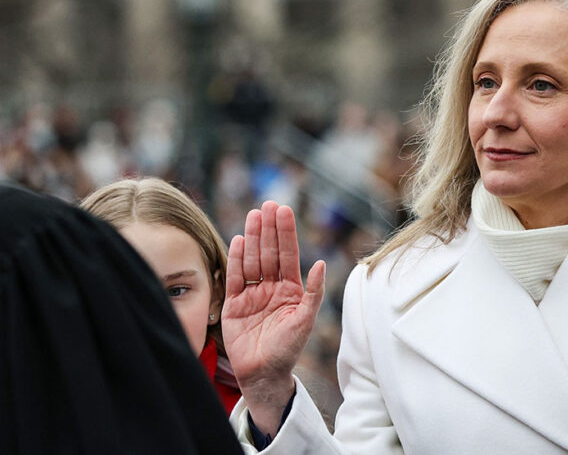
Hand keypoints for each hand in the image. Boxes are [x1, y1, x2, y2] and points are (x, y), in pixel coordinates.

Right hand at [222, 201, 325, 433]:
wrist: (264, 373)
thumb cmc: (288, 349)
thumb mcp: (306, 320)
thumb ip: (314, 292)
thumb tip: (323, 264)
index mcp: (290, 289)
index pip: (288, 255)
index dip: (286, 233)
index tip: (284, 210)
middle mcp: (271, 287)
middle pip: (269, 252)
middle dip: (269, 229)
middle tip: (268, 205)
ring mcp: (252, 294)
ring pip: (253, 260)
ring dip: (254, 237)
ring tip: (254, 215)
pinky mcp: (234, 304)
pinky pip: (235, 277)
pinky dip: (237, 259)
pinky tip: (240, 240)